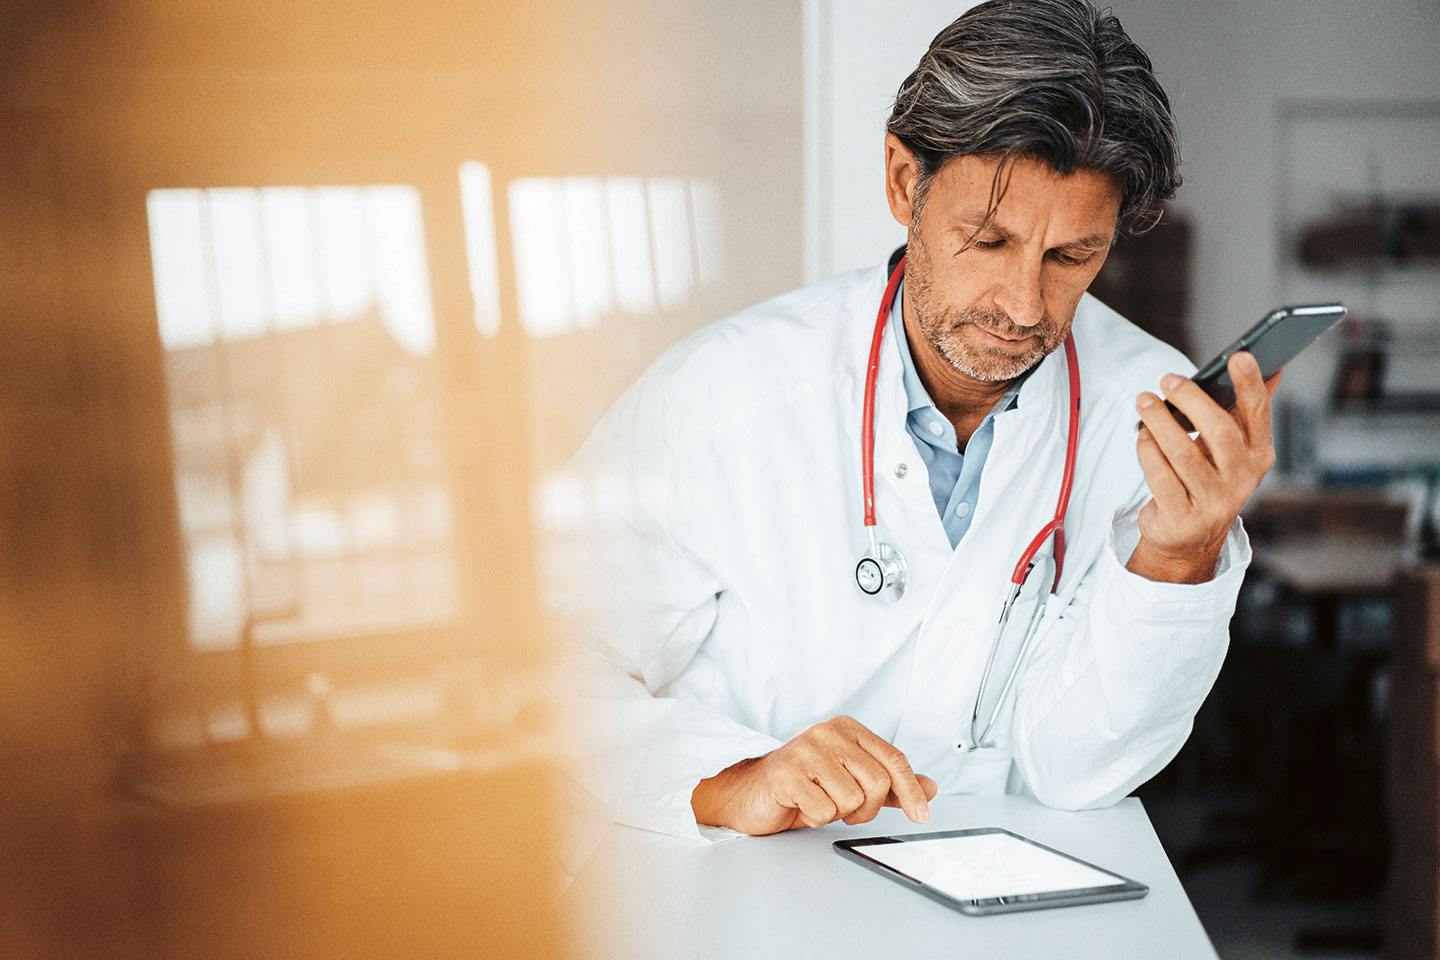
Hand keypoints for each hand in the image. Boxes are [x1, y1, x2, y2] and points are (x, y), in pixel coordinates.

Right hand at [690, 715, 939, 835]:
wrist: (751, 792)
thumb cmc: (802, 784)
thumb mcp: (850, 779)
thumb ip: (890, 782)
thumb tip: (930, 788)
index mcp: (847, 729)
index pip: (894, 759)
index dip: (911, 790)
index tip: (921, 814)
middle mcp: (828, 733)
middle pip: (877, 784)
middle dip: (866, 808)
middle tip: (845, 808)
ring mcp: (806, 751)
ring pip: (852, 800)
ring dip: (836, 813)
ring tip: (818, 801)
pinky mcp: (786, 774)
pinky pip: (823, 810)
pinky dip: (815, 818)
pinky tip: (801, 805)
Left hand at [1130, 351, 1280, 583]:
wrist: (1189, 538)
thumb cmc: (1208, 478)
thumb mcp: (1232, 450)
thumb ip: (1246, 411)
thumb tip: (1272, 366)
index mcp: (1258, 454)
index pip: (1257, 414)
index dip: (1250, 384)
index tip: (1240, 355)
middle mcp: (1241, 478)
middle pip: (1219, 431)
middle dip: (1191, 400)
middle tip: (1167, 379)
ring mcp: (1213, 501)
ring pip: (1183, 453)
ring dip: (1159, 422)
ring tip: (1144, 402)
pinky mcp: (1183, 517)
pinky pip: (1160, 476)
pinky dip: (1147, 451)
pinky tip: (1141, 435)